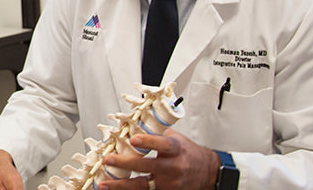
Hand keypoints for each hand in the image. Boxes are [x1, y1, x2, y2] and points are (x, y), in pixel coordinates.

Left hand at [96, 129, 219, 189]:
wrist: (208, 173)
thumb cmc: (189, 153)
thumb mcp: (177, 139)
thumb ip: (156, 134)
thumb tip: (133, 128)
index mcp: (176, 150)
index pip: (162, 145)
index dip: (148, 142)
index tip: (134, 140)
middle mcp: (173, 167)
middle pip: (148, 166)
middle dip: (126, 164)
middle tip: (109, 160)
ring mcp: (169, 184)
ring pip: (142, 186)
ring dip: (121, 186)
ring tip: (104, 184)